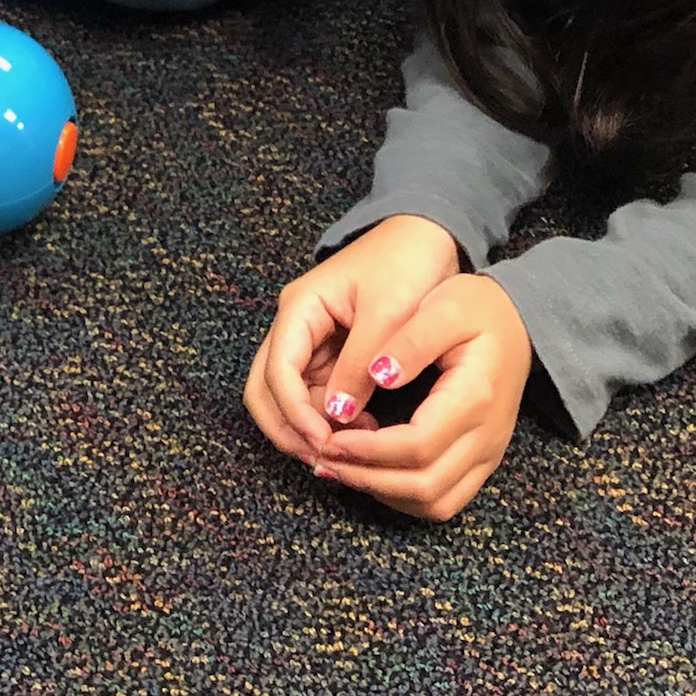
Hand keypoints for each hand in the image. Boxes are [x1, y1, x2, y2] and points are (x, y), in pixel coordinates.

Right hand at [246, 212, 460, 460]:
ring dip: (309, 428)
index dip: (294, 413)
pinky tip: (362, 432)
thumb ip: (360, 364)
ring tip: (351, 450)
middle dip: (289, 428)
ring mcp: (310, 340)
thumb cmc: (407, 263)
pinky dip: (328, 419)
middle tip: (327, 459)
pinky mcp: (330, 352)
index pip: (276, 371)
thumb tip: (337, 416)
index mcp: (300, 308)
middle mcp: (296, 326)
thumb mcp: (387, 313)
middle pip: (266, 390)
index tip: (326, 443)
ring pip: (288, 397)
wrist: (428, 235)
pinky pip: (314, 394)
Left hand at [312, 270, 532, 520]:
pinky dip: (404, 495)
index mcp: (476, 397)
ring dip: (384, 492)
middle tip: (323, 457)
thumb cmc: (479, 307)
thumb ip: (412, 340)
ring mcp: (488, 454)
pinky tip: (372, 471)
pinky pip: (444, 499)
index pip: (418, 446)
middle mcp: (487, 436)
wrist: (520, 319)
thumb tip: (378, 375)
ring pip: (435, 502)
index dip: (370, 450)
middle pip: (425, 485)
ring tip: (341, 467)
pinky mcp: (482, 460)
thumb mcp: (445, 305)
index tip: (330, 436)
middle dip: (368, 478)